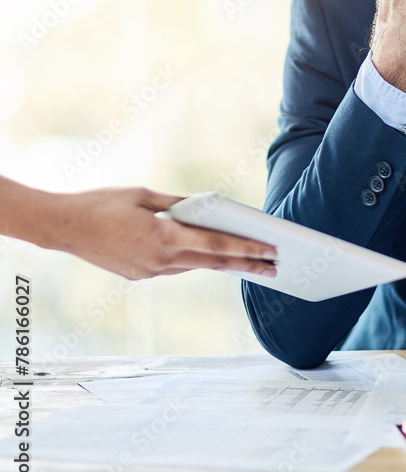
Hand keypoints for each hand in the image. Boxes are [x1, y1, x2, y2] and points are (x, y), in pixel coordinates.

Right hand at [53, 187, 277, 279]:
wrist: (62, 227)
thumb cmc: (104, 203)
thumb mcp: (146, 195)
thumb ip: (180, 204)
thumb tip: (208, 207)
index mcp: (165, 238)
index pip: (217, 247)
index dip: (248, 250)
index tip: (272, 252)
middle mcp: (160, 261)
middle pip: (213, 263)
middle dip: (247, 265)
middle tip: (276, 267)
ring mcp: (148, 273)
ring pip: (194, 266)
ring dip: (222, 264)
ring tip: (252, 263)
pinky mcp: (139, 276)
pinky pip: (174, 267)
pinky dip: (193, 260)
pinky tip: (209, 256)